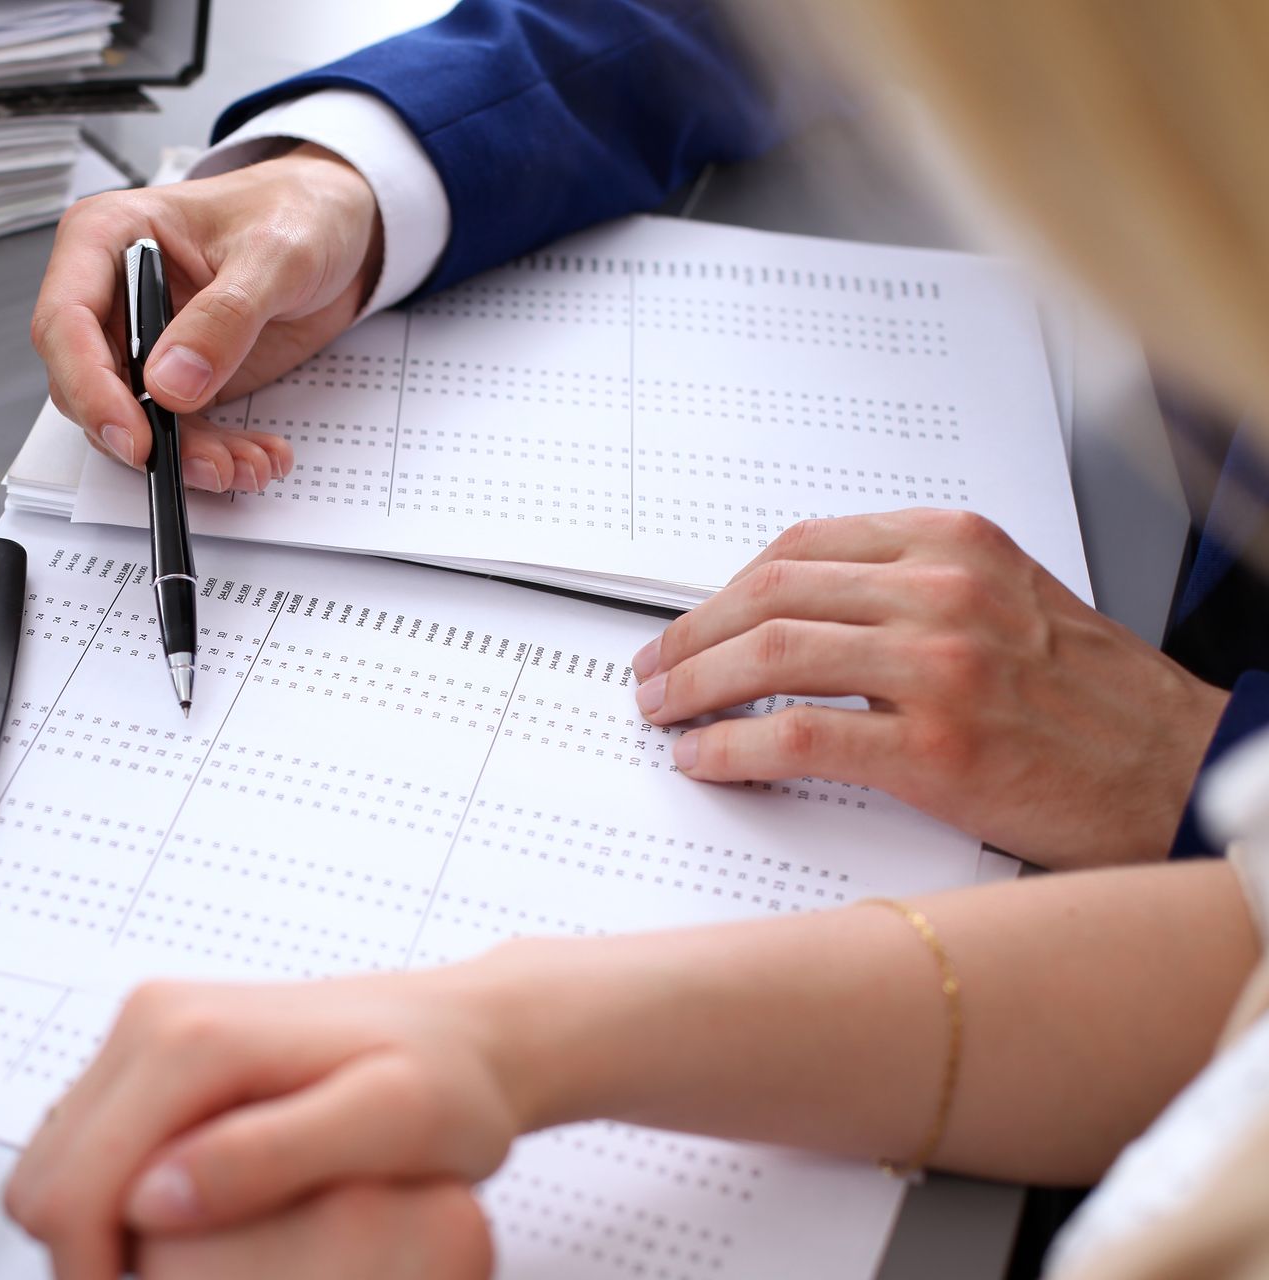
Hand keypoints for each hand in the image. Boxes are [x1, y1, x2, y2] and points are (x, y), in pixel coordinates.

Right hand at [2, 965, 526, 1279]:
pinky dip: (120, 1203)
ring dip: (103, 1230)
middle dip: (91, 1254)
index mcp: (189, 1039)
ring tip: (196, 1266)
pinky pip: (95, 1148)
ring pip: (59, 1166)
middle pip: (44, 1177)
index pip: (69, 1187)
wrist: (470, 1033)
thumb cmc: (451, 1082)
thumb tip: (157, 1196)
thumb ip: (273, 1155)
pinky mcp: (162, 1054)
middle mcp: (153, 1019)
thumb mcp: (391, 1125)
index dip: (95, 1276)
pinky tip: (200, 1227)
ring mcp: (152, 1031)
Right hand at [31, 143, 383, 493]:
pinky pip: (178, 434)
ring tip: (247, 464)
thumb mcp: (274, 253)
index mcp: (107, 237)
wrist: (336, 227)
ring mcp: (142, 342)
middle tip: (203, 463)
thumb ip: (224, 315)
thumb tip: (171, 380)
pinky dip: (216, 455)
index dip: (89, 385)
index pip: (65, 320)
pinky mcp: (178, 380)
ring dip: (187, 456)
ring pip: (132, 421)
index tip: (133, 433)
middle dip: (143, 435)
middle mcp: (113, 293)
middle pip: (87, 384)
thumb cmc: (297, 210)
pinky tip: (256, 457)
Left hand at [632, 508, 1228, 867]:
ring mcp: (939, 666)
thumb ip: (908, 589)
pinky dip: (731, 746)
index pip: (798, 549)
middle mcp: (943, 590)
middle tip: (651, 672)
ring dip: (694, 686)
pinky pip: (797, 734)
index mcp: (954, 544)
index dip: (721, 590)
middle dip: (689, 636)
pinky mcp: (936, 745)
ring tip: (662, 713)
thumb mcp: (1005, 600)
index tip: (686, 623)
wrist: (1181, 769)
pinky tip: (704, 757)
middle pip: (769, 595)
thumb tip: (791, 615)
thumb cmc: (1094, 697)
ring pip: (771, 656)